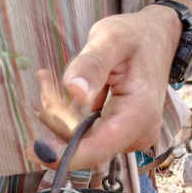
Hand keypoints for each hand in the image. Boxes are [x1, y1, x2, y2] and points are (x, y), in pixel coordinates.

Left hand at [31, 5, 181, 169]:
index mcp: (139, 115)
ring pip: (82, 141)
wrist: (156, 40)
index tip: (35, 149)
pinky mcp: (120, 135)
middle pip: (85, 144)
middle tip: (43, 81)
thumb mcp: (111, 39)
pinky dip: (69, 117)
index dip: (65, 155)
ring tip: (49, 80)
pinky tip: (63, 93)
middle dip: (57, 120)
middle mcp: (137, 135)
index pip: (98, 149)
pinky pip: (87, 134)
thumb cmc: (135, 37)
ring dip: (60, 117)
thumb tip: (74, 91)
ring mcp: (129, 138)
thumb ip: (91, 64)